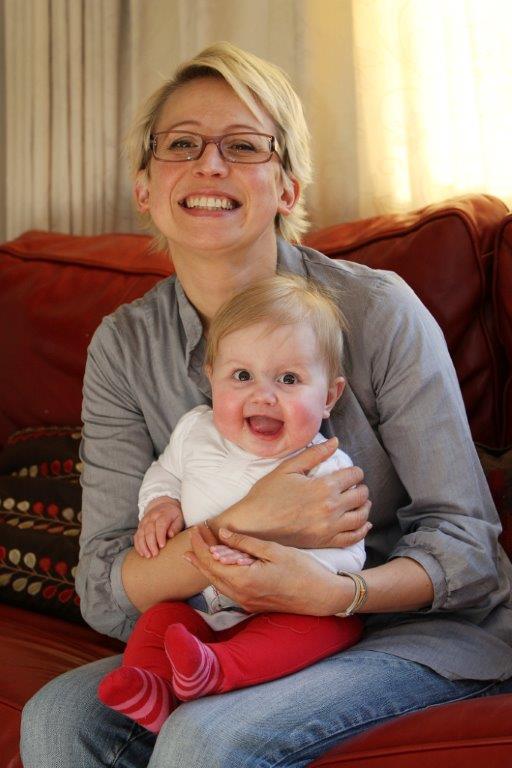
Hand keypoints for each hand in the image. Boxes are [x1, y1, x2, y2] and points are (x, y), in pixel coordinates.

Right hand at [134, 497, 184, 557]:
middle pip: (149, 531)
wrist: (163, 506)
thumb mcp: (179, 518)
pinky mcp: (140, 527)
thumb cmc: (173, 515)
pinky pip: (136, 536)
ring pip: (141, 534)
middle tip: (155, 554)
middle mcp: (151, 517)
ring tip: (148, 555)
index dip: (160, 536)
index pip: (160, 525)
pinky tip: (142, 553)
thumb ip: (176, 527)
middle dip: (151, 544)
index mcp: (162, 514)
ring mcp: (144, 522)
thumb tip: (171, 535)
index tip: (162, 546)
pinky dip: (138, 545)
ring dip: (143, 546)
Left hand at [186, 525, 349, 614]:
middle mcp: (240, 594)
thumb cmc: (302, 571)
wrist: (321, 596)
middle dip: (198, 553)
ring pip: (217, 582)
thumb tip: (223, 533)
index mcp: (244, 580)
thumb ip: (245, 543)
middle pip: (210, 573)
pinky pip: (227, 588)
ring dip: (205, 565)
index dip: (201, 543)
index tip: (197, 527)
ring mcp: (246, 602)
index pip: (211, 560)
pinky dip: (218, 574)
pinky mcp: (252, 604)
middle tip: (193, 535)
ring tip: (195, 551)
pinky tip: (217, 566)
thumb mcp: (273, 551)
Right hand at [214, 437, 370, 548]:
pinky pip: (353, 538)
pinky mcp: (325, 542)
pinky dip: (362, 530)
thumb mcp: (288, 468)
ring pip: (361, 517)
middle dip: (361, 488)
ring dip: (364, 507)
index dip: (355, 472)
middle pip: (361, 495)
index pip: (354, 475)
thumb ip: (314, 454)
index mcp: (324, 486)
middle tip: (355, 486)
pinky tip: (363, 524)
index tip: (351, 472)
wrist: (253, 525)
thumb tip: (335, 442)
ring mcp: (329, 527)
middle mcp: (331, 508)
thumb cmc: (267, 494)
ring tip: (360, 503)